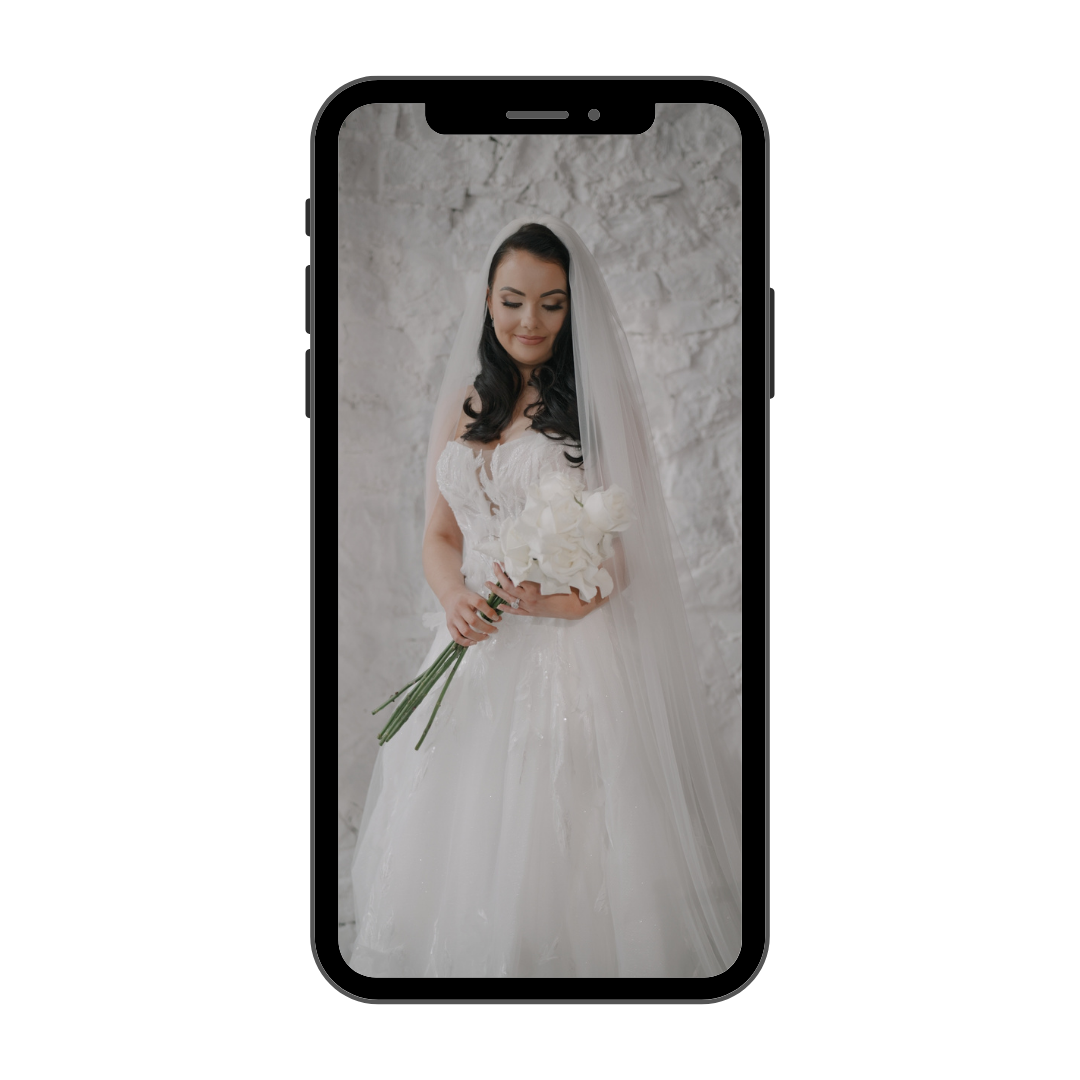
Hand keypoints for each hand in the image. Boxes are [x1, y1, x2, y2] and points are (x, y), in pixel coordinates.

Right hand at [441, 587, 501, 646]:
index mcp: (468, 598)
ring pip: (466, 631)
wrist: (450, 596)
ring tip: (486, 636)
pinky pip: (457, 638)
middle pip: (473, 621)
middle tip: (495, 630)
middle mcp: (460, 608)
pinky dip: (466, 642)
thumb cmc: (467, 598)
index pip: (479, 604)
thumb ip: (487, 606)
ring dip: (478, 637)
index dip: (490, 612)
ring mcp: (454, 618)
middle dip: (487, 628)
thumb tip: (499, 619)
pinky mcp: (449, 625)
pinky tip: (475, 641)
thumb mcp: (476, 597)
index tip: (497, 618)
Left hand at [486, 562, 608, 621]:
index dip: (507, 569)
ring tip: (487, 584)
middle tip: (493, 566)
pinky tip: (499, 604)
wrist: (575, 607)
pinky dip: (507, 608)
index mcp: (534, 587)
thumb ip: (545, 568)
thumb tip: (536, 556)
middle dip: (498, 576)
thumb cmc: (568, 589)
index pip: (515, 577)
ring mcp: (529, 607)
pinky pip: (516, 611)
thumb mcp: (556, 575)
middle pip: (508, 587)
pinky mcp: (531, 613)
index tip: (502, 560)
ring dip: (496, 591)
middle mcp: (528, 598)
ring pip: (508, 599)